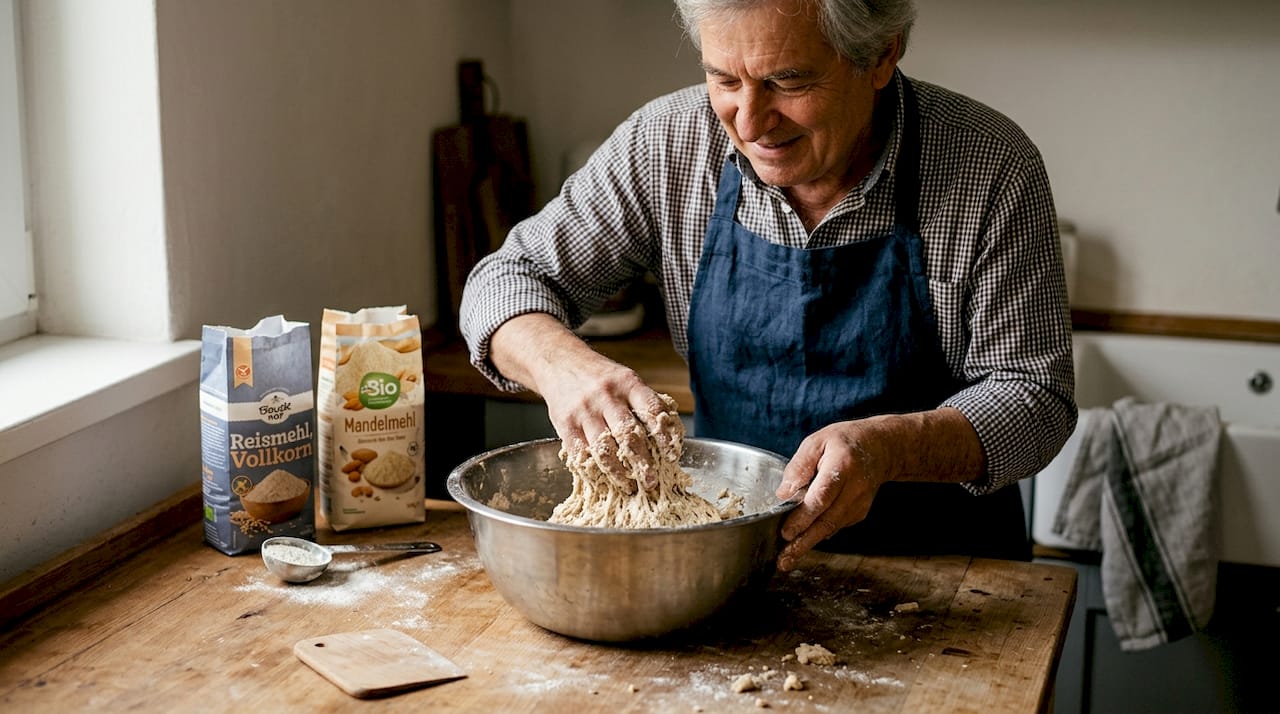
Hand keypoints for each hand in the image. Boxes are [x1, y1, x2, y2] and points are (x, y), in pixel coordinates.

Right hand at [490, 314, 676, 491]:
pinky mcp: (565, 424)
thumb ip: (643, 403)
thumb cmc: (600, 376)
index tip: (672, 456)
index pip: (652, 411)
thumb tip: (669, 435)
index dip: (665, 436)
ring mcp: (584, 411)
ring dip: (618, 472)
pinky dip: (593, 469)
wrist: (560, 362)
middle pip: (628, 434)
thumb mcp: (625, 379)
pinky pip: (580, 453)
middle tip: (651, 481)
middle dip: (642, 462)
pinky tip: (602, 479)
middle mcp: (606, 396)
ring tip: (628, 485)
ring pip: (603, 449)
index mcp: (627, 383)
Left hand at [771, 408, 986, 570]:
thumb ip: (799, 466)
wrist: (881, 449)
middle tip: (784, 560)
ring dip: (807, 545)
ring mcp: (859, 504)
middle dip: (803, 543)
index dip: (804, 517)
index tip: (786, 533)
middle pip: (826, 521)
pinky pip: (834, 527)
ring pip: (830, 529)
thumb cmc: (844, 442)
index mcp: (842, 467)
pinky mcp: (859, 514)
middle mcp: (854, 489)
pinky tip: (802, 542)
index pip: (822, 497)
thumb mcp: (818, 442)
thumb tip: (783, 494)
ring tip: (786, 559)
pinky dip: (817, 535)